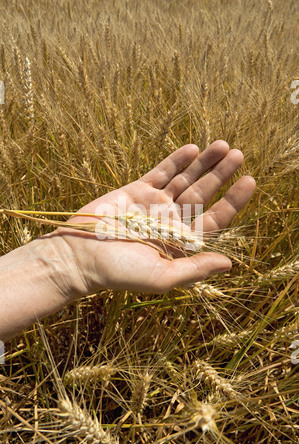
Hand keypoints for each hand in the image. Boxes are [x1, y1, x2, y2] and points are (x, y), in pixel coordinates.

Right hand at [53, 140, 255, 296]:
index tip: (250, 180)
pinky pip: (160, 172)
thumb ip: (195, 269)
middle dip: (221, 175)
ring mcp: (154, 204)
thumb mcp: (163, 277)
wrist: (80, 256)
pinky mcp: (136, 190)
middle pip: (203, 194)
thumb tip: (229, 263)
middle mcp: (171, 221)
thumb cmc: (121, 272)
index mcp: (181, 242)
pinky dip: (176, 160)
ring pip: (184, 179)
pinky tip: (192, 149)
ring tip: (222, 145)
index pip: (214, 218)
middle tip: (239, 155)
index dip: (233, 200)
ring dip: (203, 163)